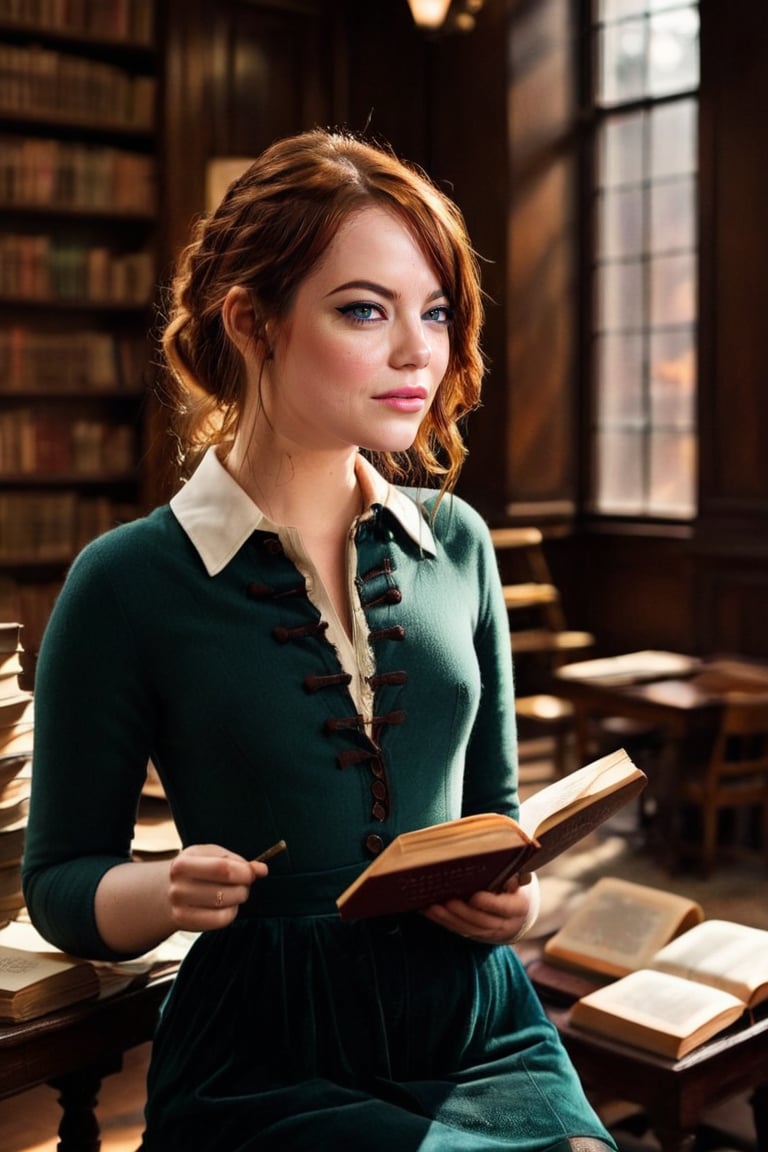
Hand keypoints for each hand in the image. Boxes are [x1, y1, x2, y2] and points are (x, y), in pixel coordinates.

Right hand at [167, 844, 267, 931]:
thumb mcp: (212, 856)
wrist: (168, 889)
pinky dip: (231, 913)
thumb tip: (262, 870)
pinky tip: (227, 906)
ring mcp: (179, 908)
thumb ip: (238, 861)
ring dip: (238, 899)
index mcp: (183, 863)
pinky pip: (220, 921)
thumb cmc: (197, 868)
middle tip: (243, 883)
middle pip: (225, 890)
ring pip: (224, 907)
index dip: (244, 872)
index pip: (222, 868)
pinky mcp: (185, 923)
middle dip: (243, 887)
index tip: (251, 873)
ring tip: (235, 892)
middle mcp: (178, 887)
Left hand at [422, 872, 538, 944]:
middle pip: (482, 921)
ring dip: (448, 919)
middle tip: (446, 901)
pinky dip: (443, 922)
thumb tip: (503, 874)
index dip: (489, 904)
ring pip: (468, 929)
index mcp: (518, 907)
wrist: (516, 912)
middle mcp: (506, 924)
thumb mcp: (517, 877)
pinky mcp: (475, 936)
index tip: (474, 897)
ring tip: (432, 908)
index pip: (505, 908)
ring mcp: (490, 933)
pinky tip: (429, 912)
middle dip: (462, 912)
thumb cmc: (512, 885)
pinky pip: (458, 930)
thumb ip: (511, 875)